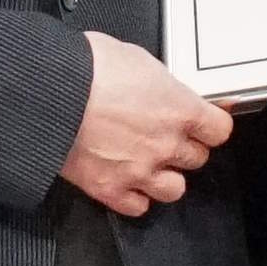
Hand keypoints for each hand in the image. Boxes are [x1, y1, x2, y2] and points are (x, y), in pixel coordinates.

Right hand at [60, 31, 233, 217]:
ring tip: (147, 162)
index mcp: (179, 109)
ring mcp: (140, 171)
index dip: (210, 126)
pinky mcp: (110, 189)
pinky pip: (138, 207)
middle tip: (163, 136)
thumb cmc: (87, 68)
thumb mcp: (136, 58)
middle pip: (197, 159)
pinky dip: (133, 196)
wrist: (47, 92)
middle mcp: (166, 144)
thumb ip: (162, 83)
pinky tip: (124, 178)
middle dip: (182, 147)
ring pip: (174, 189)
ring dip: (164, 177)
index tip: (202, 124)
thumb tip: (169, 90)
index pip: (219, 130)